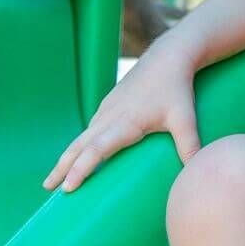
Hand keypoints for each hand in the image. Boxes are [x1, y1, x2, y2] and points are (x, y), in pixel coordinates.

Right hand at [42, 34, 201, 192]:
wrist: (168, 56)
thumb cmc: (177, 88)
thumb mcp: (185, 118)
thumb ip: (190, 146)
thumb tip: (196, 173)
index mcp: (125, 122)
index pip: (96, 150)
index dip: (81, 169)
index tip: (67, 187)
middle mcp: (110, 116)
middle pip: (79, 146)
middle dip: (62, 168)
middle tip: (47, 189)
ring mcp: (107, 110)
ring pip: (81, 137)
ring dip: (66, 157)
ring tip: (55, 179)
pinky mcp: (109, 106)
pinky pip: (89, 129)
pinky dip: (78, 145)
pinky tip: (76, 156)